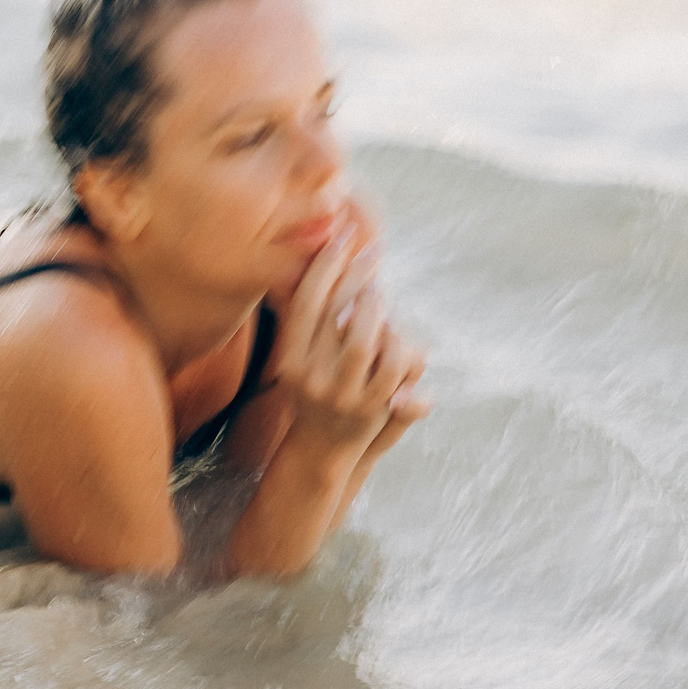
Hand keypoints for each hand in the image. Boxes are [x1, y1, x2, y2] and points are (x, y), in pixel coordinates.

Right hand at [272, 234, 428, 460]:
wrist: (320, 450)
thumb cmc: (314, 392)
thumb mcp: (301, 358)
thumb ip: (309, 321)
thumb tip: (322, 265)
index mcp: (288, 359)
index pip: (305, 302)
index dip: (324, 266)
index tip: (341, 237)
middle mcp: (308, 376)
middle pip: (334, 314)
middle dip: (355, 275)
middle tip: (371, 252)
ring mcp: (340, 394)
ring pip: (363, 338)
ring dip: (376, 307)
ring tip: (380, 290)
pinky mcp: (370, 408)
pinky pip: (392, 365)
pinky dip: (399, 342)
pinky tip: (399, 327)